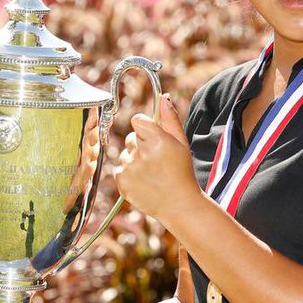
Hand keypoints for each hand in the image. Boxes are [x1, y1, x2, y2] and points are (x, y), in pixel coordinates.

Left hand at [116, 94, 202, 222]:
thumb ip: (170, 119)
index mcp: (157, 139)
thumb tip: (163, 98)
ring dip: (135, 160)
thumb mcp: (182, 143)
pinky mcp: (122, 180)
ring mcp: (130, 167)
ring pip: (126, 154)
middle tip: (157, 160)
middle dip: (142, 145)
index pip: (137, 120)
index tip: (153, 137)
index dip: (145, 128)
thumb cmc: (182, 172)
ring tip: (152, 173)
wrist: (179, 204)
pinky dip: (129, 174)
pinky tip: (144, 181)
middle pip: (131, 138)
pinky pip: (120, 168)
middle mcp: (141, 152)